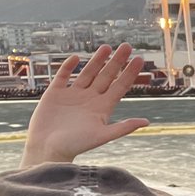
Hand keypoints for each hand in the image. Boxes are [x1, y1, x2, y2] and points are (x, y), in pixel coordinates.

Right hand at [20, 43, 149, 166]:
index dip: (129, 72)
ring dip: (97, 60)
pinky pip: (63, 76)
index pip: (120, 86)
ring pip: (88, 73)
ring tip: (107, 47)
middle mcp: (90, 99)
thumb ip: (123, 127)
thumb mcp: (102, 136)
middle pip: (106, 76)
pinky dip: (68, 67)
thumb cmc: (75, 146)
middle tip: (127, 45)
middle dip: (116, 61)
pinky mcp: (55, 94)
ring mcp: (73, 95)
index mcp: (103, 108)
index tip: (139, 59)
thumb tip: (147, 122)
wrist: (47, 150)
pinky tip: (75, 57)